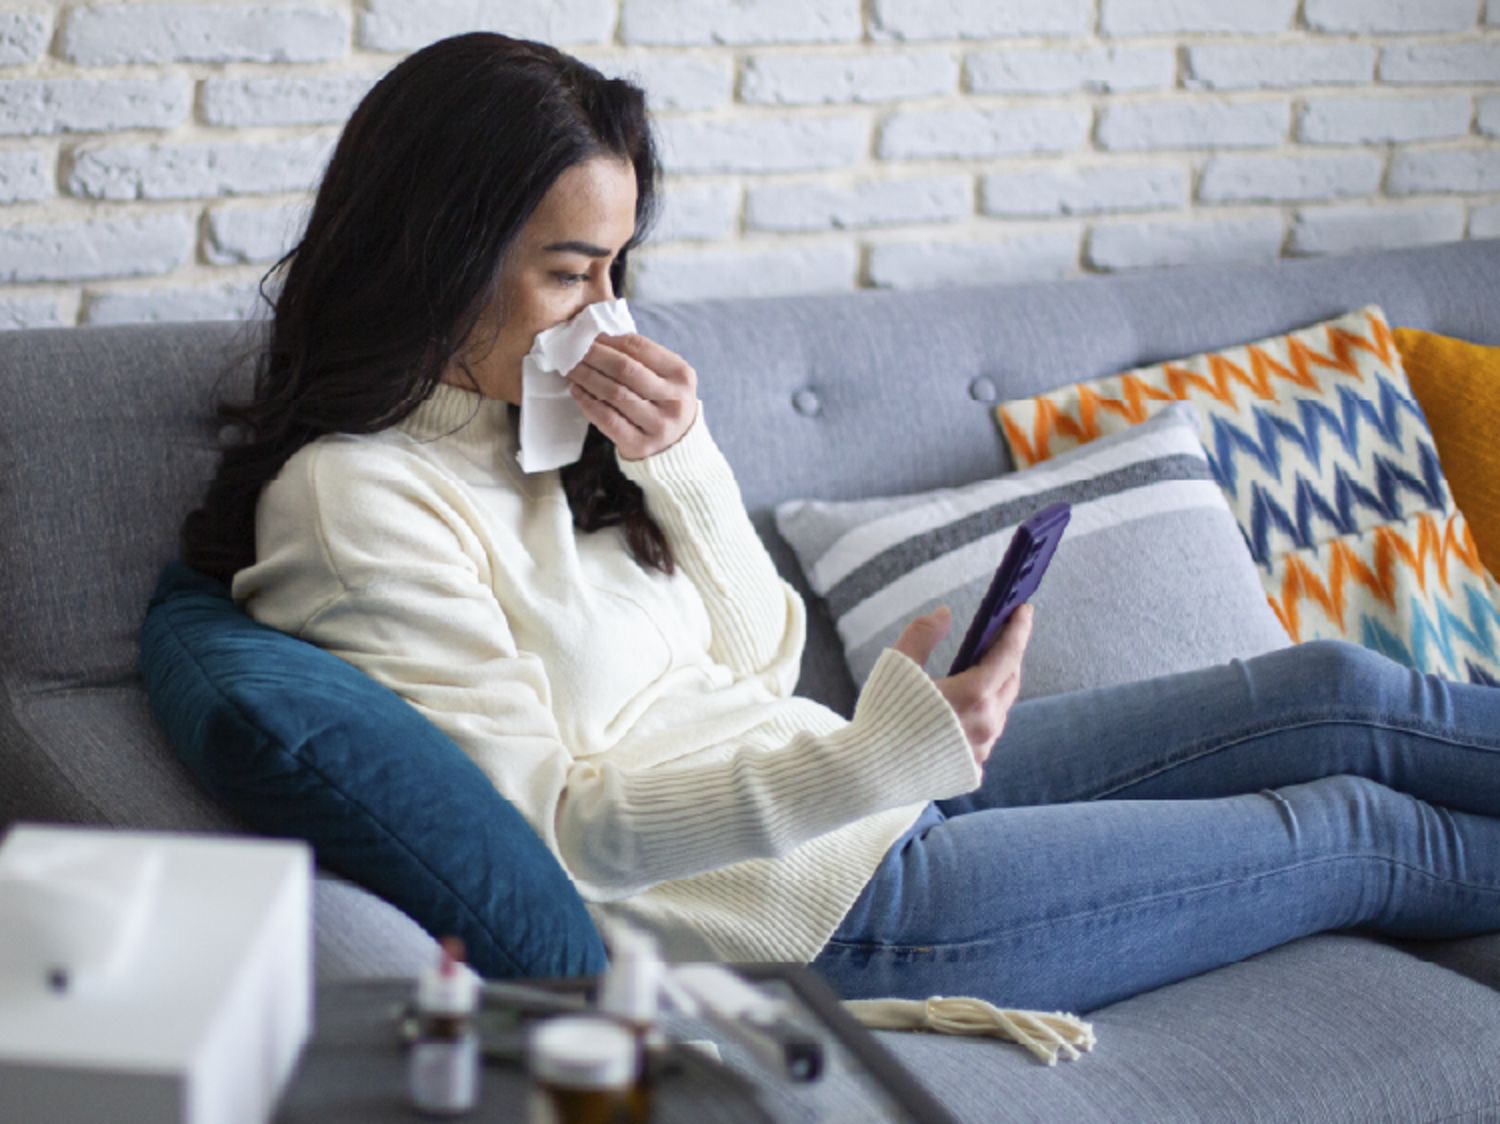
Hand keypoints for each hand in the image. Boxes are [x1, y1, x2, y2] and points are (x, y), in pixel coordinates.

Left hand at [566, 332, 698, 460]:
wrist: (675, 446)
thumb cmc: (662, 402)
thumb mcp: (665, 377)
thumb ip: (640, 357)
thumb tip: (598, 337)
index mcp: (682, 374)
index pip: (640, 347)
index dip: (609, 339)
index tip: (589, 336)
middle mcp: (674, 400)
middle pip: (625, 369)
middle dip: (595, 356)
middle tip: (574, 350)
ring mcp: (659, 425)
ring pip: (614, 393)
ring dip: (587, 377)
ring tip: (572, 368)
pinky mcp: (641, 445)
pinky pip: (608, 419)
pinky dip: (588, 402)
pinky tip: (577, 391)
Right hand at [892, 603, 1033, 767]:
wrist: (866, 774)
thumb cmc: (881, 716)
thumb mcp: (898, 664)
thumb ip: (924, 632)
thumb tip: (945, 614)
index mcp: (973, 695)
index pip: (1008, 654)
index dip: (1018, 628)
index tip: (1024, 609)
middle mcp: (985, 725)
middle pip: (1010, 682)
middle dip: (1009, 656)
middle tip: (1001, 637)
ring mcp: (980, 752)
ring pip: (999, 712)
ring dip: (996, 688)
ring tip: (985, 670)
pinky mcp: (971, 772)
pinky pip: (985, 739)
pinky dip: (981, 719)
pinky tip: (967, 711)